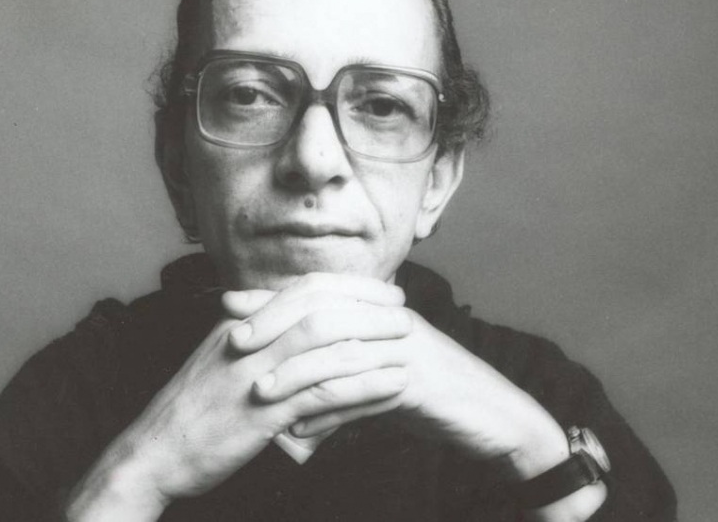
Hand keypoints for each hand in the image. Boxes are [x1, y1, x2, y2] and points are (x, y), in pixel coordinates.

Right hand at [65, 274, 407, 520]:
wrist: (153, 453)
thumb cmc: (192, 412)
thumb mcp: (220, 362)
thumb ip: (255, 339)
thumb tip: (292, 325)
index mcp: (239, 323)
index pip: (302, 289)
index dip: (347, 286)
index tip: (381, 291)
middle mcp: (248, 339)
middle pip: (319, 306)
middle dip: (367, 305)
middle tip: (404, 310)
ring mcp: (254, 374)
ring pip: (324, 341)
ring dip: (372, 339)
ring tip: (408, 343)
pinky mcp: (262, 413)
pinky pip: (323, 392)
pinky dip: (364, 385)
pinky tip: (393, 385)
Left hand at [227, 274, 569, 481]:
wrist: (491, 416)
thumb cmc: (429, 394)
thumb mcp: (378, 372)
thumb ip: (338, 368)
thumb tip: (290, 382)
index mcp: (377, 307)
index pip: (316, 288)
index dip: (271, 295)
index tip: (227, 304)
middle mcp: (389, 317)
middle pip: (322, 306)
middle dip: (274, 321)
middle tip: (234, 342)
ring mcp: (406, 347)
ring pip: (339, 349)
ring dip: (295, 371)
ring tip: (259, 392)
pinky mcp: (418, 382)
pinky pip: (365, 392)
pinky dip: (330, 411)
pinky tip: (302, 428)